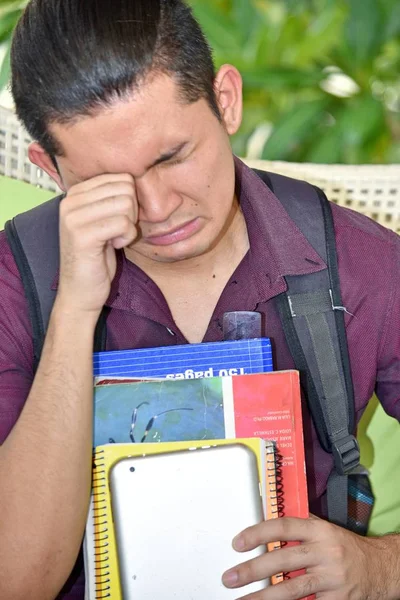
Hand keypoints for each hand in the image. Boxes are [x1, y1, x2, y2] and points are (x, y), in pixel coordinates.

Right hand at [57, 174, 137, 314]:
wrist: (80, 292)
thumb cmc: (97, 257)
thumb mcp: (103, 219)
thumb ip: (113, 198)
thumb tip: (135, 179)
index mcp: (75, 192)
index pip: (121, 177)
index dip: (130, 201)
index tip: (116, 221)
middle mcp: (70, 200)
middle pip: (126, 188)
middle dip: (131, 212)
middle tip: (117, 231)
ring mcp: (73, 217)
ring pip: (126, 204)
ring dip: (129, 226)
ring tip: (113, 239)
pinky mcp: (81, 235)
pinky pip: (124, 223)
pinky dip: (127, 237)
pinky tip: (113, 246)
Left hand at [222, 515, 392, 599]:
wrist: (379, 567)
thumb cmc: (345, 547)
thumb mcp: (324, 529)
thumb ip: (299, 528)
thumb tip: (266, 527)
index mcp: (319, 530)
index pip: (283, 527)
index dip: (258, 533)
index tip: (238, 543)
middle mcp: (325, 551)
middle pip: (284, 559)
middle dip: (253, 570)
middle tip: (231, 577)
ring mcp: (332, 578)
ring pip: (293, 588)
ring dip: (265, 597)